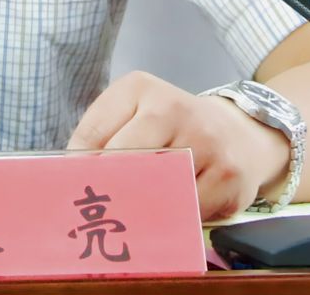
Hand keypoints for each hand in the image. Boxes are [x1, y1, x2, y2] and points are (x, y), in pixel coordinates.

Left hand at [66, 72, 289, 221]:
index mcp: (141, 88)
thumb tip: (71, 176)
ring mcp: (206, 143)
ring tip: (125, 222)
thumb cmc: (172, 127)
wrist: (239, 133)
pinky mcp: (229, 178)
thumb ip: (100, 136)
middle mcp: (176, 109)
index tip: (70, 191)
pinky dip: (170, 222)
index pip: (94, 134)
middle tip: (94, 215)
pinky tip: (163, 221)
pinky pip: (186, 212)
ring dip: (137, 211)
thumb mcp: (134, 112)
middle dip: (105, 191)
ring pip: (156, 190)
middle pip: (124, 162)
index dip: (77, 169)